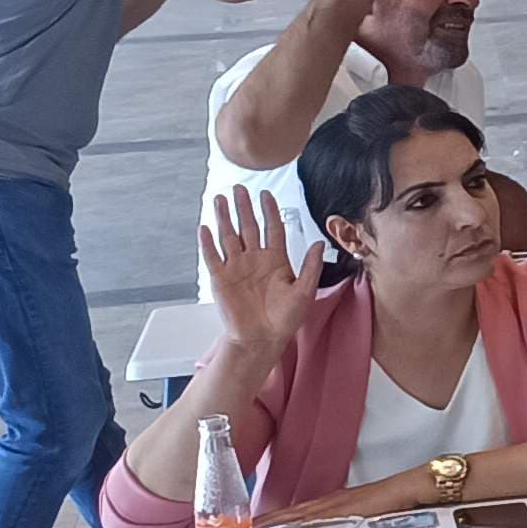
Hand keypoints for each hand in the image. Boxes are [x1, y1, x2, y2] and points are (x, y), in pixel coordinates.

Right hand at [199, 190, 314, 358]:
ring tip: (220, 199)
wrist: (263, 339)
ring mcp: (237, 268)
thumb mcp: (305, 290)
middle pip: (249, 227)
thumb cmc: (285, 318)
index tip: (267, 193)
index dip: (269, 211)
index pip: (272, 229)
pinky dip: (208, 242)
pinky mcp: (221, 279)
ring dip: (224, 218)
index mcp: (276, 260)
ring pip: (229, 236)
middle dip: (244, 208)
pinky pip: (213, 257)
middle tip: (239, 188)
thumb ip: (311, 266)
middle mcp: (255, 260)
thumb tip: (320, 242)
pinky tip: (206, 227)